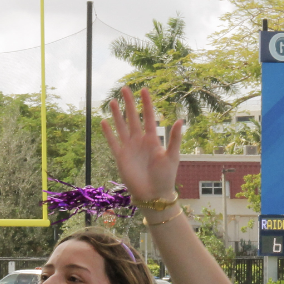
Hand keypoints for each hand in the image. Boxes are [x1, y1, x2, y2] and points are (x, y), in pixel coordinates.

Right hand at [100, 87, 183, 202]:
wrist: (153, 194)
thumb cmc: (165, 177)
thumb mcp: (172, 156)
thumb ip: (175, 139)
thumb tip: (180, 120)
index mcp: (153, 139)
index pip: (148, 117)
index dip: (146, 104)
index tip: (144, 90)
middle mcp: (140, 141)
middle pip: (133, 118)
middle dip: (129, 104)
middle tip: (124, 88)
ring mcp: (129, 148)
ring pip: (121, 127)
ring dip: (117, 115)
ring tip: (113, 101)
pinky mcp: (121, 157)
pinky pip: (113, 142)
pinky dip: (108, 133)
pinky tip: (103, 121)